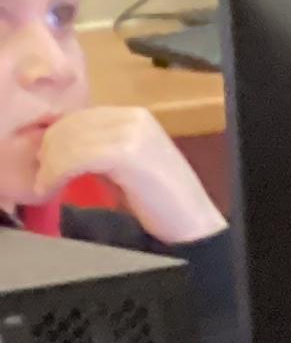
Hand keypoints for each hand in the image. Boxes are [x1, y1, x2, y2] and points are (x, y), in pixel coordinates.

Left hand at [33, 108, 224, 246]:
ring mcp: (132, 133)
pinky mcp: (127, 152)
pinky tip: (53, 188)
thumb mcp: (126, 168)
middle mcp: (134, 118)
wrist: (195, 226)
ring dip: (50, 165)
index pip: (81, 117)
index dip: (56, 138)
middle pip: (72, 124)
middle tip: (42, 177)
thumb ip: (101, 150)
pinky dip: (58, 173)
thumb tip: (60, 147)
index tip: (46, 163)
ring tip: (46, 186)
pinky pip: (77, 156)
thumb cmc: (164, 205)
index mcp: (136, 117)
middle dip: (49, 151)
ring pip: (70, 139)